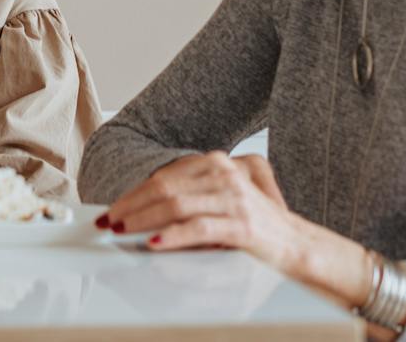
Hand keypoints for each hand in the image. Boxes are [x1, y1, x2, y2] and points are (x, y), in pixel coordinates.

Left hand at [99, 152, 305, 269]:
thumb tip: (145, 204)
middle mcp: (224, 174)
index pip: (164, 176)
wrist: (296, 243)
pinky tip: (156, 242)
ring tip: (124, 231)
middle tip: (110, 222)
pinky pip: (199, 228)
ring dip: (144, 219)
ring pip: (176, 205)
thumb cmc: (254, 222)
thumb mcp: (222, 196)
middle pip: (164, 188)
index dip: (134, 193)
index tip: (113, 209)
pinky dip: (173, 235)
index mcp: (216, 162)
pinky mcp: (241, 224)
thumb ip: (191, 192)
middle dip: (132, 206)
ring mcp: (233, 198)